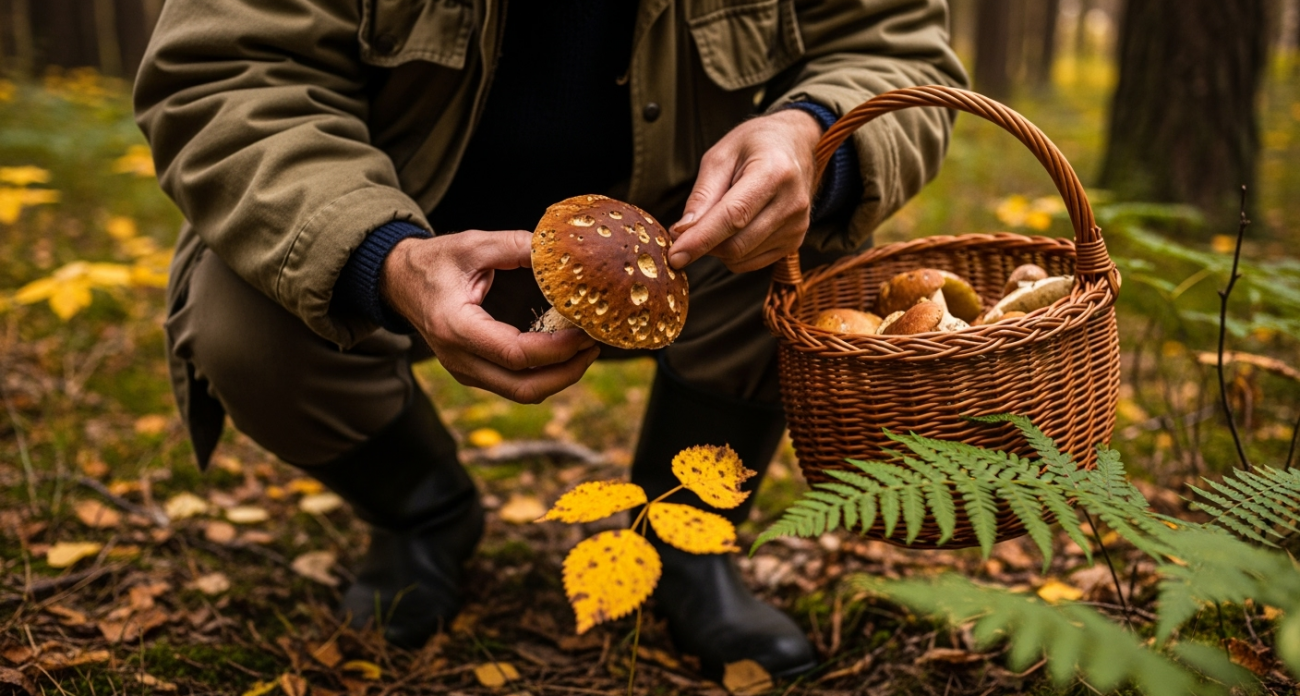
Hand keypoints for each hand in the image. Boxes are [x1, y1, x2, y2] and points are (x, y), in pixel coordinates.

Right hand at [380, 232, 598, 403]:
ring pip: (522, 393)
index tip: (583, 331)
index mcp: (456, 327)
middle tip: (593, 346)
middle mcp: (459, 358)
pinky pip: (514, 386)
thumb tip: (557, 250)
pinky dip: (544, 374)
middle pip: (523, 387)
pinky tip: (562, 351)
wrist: (399, 281)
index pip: (515, 354)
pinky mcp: (473, 373)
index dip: (556, 349)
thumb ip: (515, 245)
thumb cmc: (435, 262)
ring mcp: (465, 370)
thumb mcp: (472, 244)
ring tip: (584, 350)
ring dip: (559, 377)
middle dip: (566, 373)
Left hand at [668, 109, 822, 272]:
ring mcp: (797, 225)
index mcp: (774, 172)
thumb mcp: (721, 156)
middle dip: (704, 245)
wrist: (798, 146)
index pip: (733, 216)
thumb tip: (683, 231)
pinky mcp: (796, 241)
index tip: (675, 256)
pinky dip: (734, 254)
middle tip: (686, 231)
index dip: (701, 239)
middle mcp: (792, 202)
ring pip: (742, 258)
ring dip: (718, 248)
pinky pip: (752, 262)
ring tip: (718, 218)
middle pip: (736, 244)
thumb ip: (702, 195)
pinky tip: (734, 229)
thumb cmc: (756, 145)